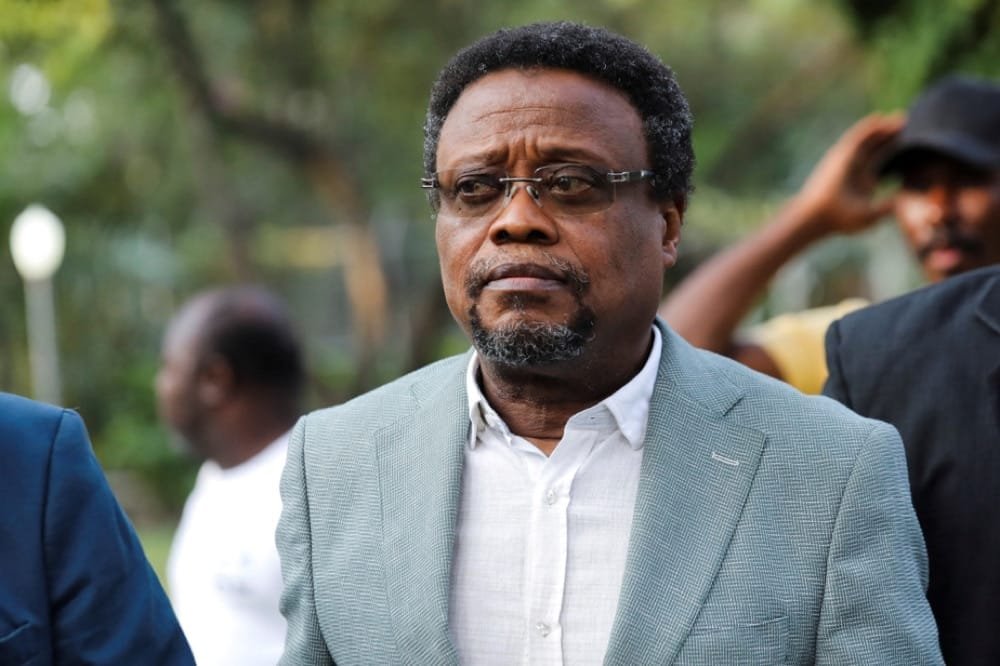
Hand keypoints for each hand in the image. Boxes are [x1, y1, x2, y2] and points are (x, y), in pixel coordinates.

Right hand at [790, 112, 905, 236]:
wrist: (818, 216)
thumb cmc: (840, 220)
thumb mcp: (869, 216)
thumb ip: (887, 208)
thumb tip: (902, 201)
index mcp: (863, 180)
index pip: (880, 159)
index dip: (893, 148)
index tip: (909, 140)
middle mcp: (854, 168)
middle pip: (874, 146)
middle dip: (889, 135)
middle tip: (905, 122)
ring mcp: (846, 160)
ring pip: (866, 139)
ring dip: (882, 128)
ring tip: (900, 117)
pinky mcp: (839, 156)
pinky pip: (855, 138)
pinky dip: (867, 128)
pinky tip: (879, 119)